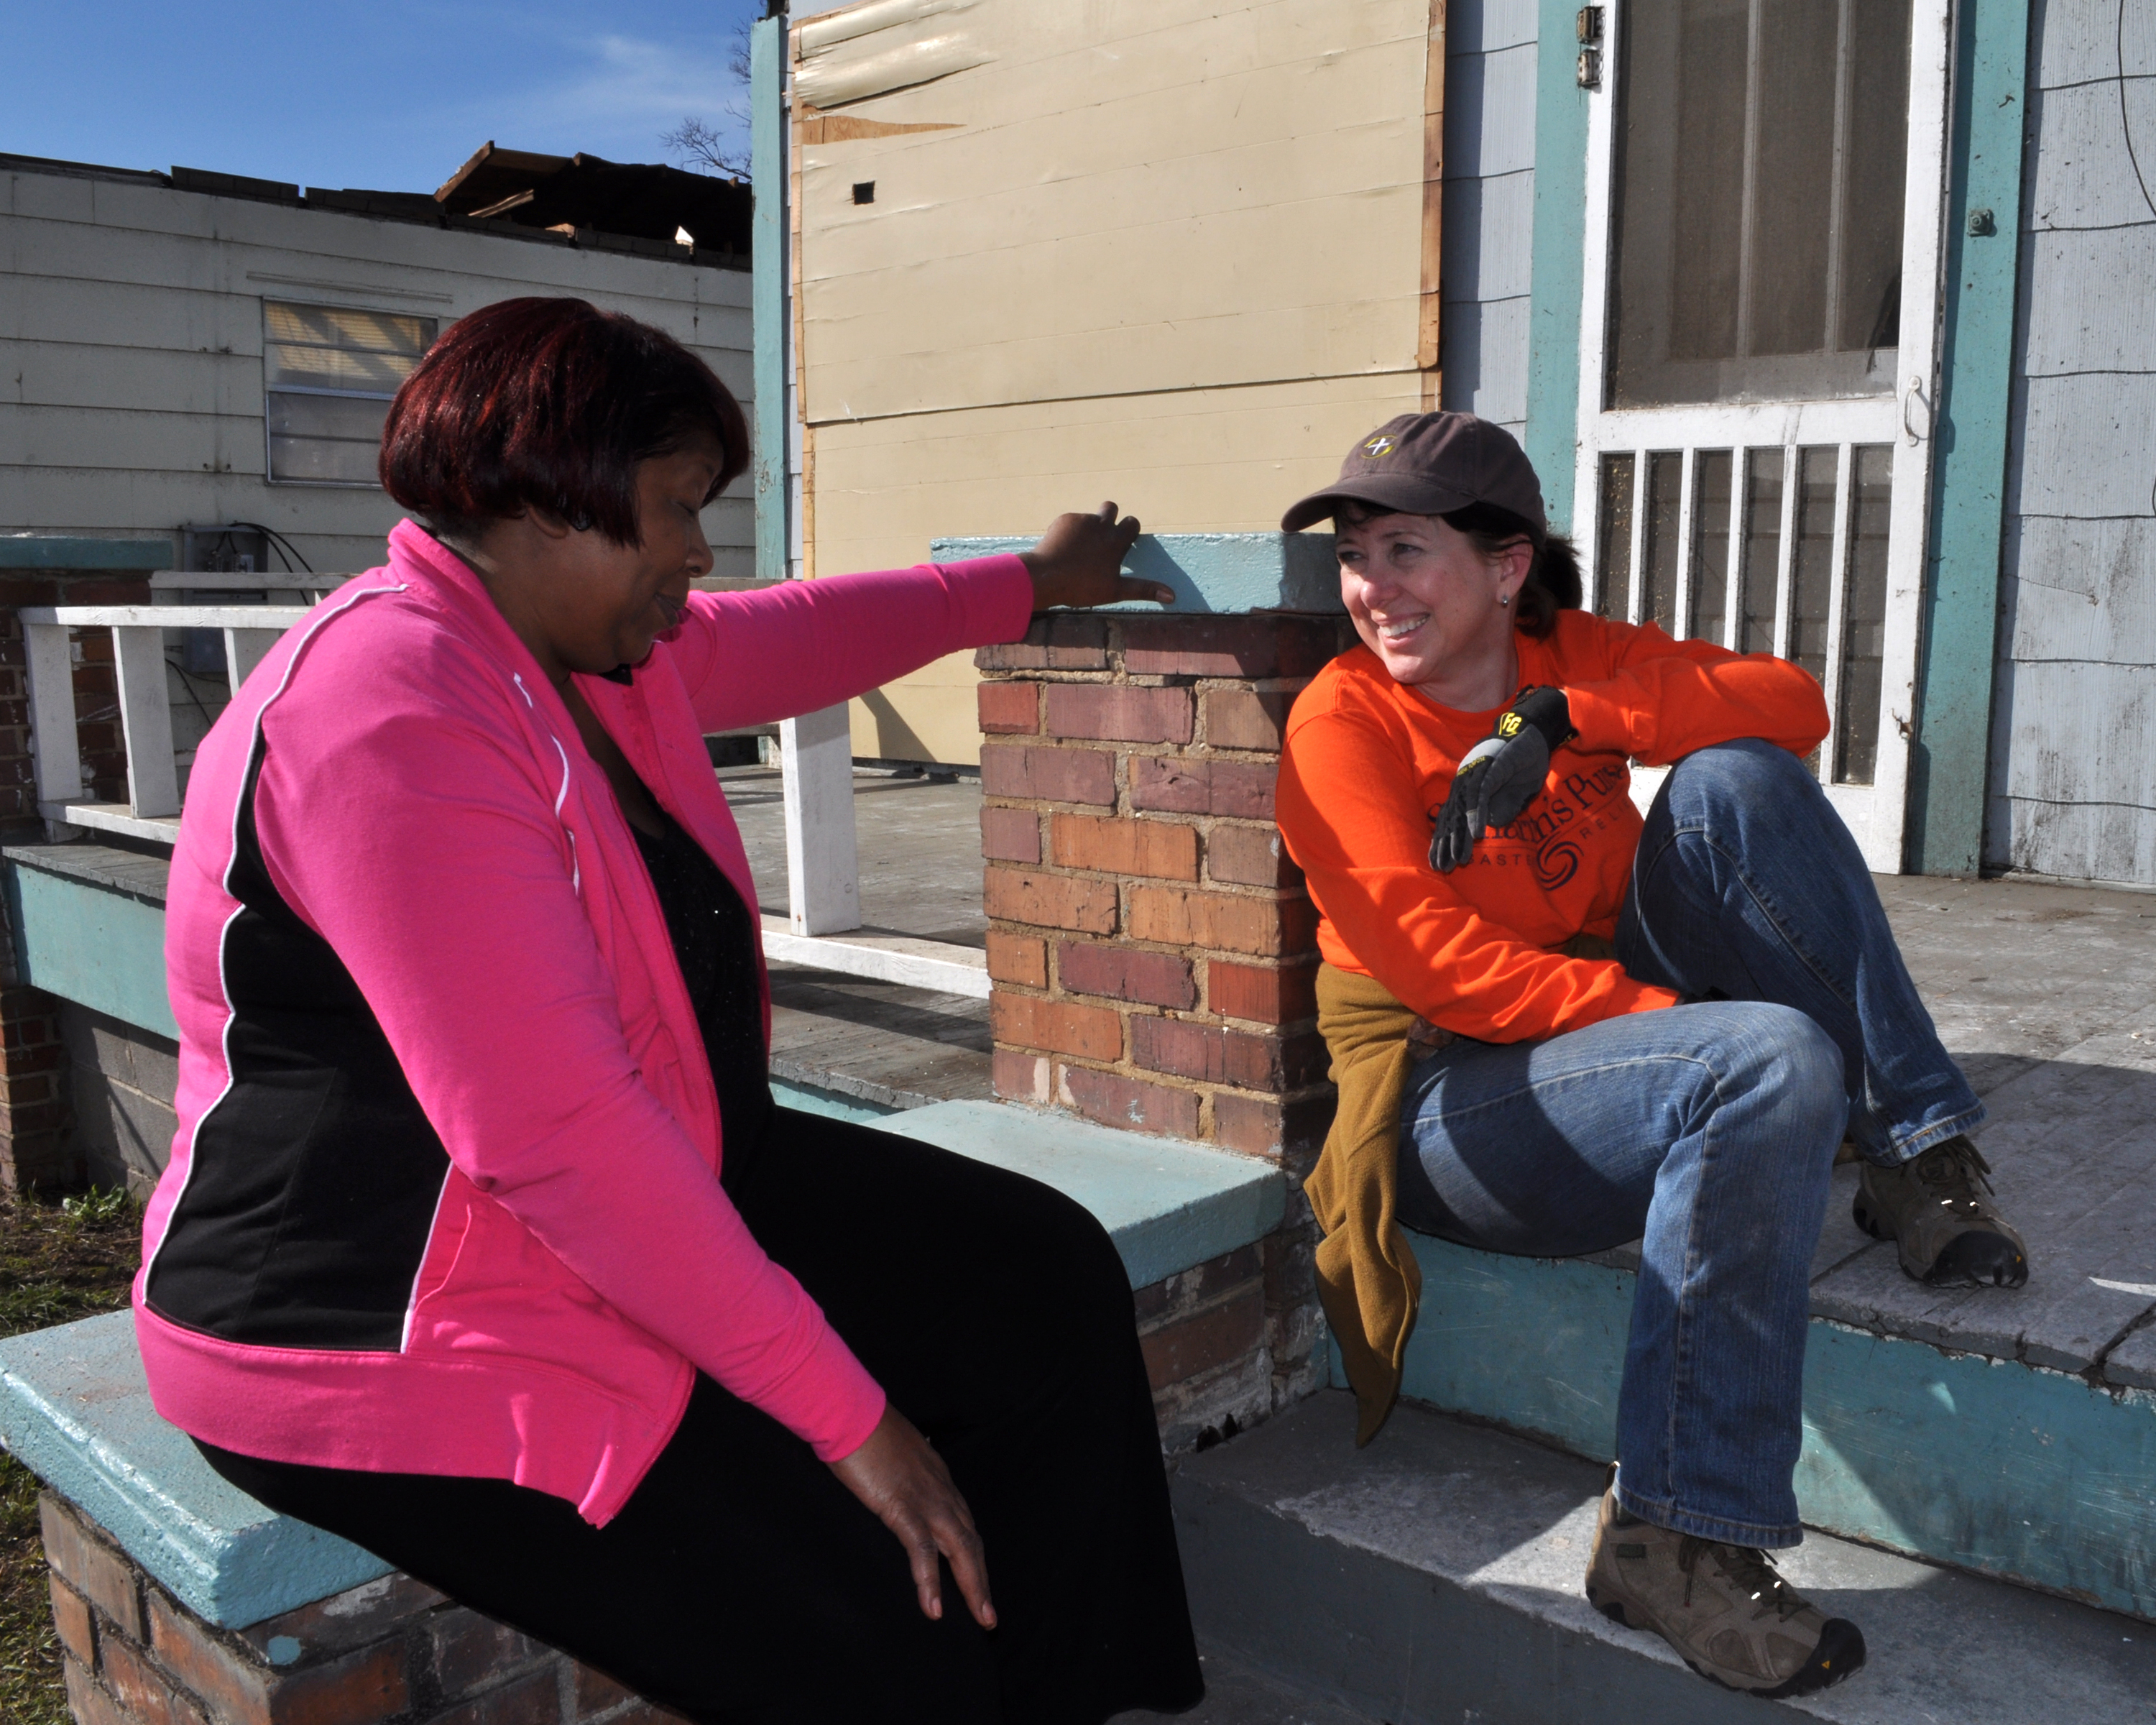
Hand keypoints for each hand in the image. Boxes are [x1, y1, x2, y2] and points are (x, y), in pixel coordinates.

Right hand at [828, 1404, 994, 1628]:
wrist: (851, 1411)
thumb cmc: (866, 1428)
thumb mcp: (895, 1453)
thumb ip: (904, 1470)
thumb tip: (899, 1475)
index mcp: (940, 1479)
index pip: (965, 1523)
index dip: (974, 1555)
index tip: (979, 1580)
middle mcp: (942, 1491)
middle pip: (971, 1542)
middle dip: (982, 1580)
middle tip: (990, 1616)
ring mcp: (925, 1499)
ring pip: (960, 1549)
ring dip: (974, 1587)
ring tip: (982, 1619)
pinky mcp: (902, 1506)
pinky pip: (922, 1550)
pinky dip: (930, 1581)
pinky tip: (934, 1609)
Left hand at [1020, 502, 1173, 609]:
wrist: (1046, 577)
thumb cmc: (1082, 586)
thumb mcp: (1116, 591)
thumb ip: (1144, 589)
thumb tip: (1173, 595)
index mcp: (1116, 540)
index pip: (1132, 523)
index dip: (1129, 532)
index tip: (1123, 543)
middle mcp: (1101, 525)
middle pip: (1111, 508)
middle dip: (1110, 519)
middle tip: (1101, 540)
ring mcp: (1081, 520)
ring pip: (1089, 517)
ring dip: (1088, 527)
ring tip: (1079, 549)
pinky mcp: (1063, 521)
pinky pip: (1070, 522)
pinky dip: (1069, 533)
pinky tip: (1062, 550)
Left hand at [1430, 686, 1573, 872]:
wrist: (1533, 731)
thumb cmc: (1522, 761)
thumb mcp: (1516, 792)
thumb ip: (1504, 808)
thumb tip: (1493, 825)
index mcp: (1468, 785)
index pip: (1451, 816)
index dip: (1445, 839)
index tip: (1440, 862)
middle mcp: (1467, 779)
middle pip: (1452, 815)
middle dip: (1447, 844)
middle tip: (1443, 867)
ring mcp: (1477, 772)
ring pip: (1463, 807)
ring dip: (1461, 834)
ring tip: (1460, 858)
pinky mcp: (1492, 767)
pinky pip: (1481, 793)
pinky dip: (1478, 813)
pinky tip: (1478, 833)